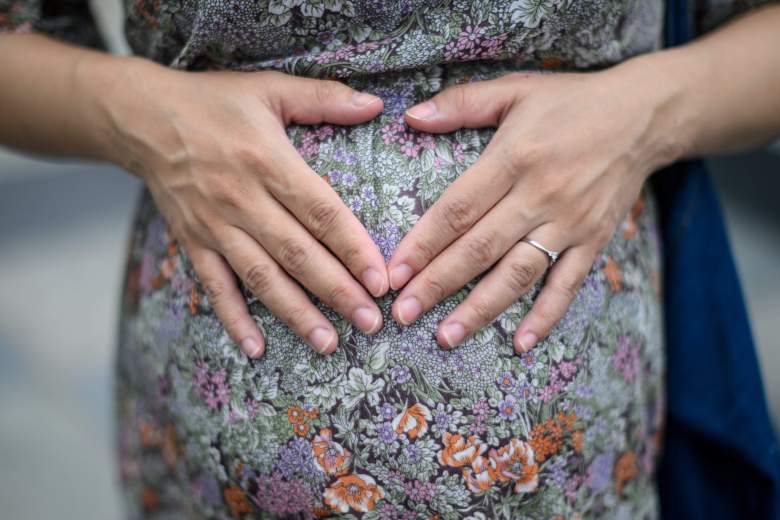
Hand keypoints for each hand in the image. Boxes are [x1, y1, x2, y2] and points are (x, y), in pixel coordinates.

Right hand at [105, 60, 389, 357]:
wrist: (141, 118)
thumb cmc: (213, 102)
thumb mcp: (270, 87)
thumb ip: (324, 97)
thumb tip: (375, 104)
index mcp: (268, 162)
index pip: (321, 213)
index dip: (353, 248)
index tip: (381, 280)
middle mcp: (242, 200)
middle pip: (298, 254)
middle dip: (338, 293)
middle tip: (371, 323)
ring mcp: (215, 226)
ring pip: (261, 278)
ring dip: (296, 314)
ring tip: (328, 344)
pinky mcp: (193, 241)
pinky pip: (214, 286)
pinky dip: (234, 318)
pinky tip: (255, 348)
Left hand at [387, 66, 677, 352]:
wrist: (643, 115)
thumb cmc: (570, 102)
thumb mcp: (514, 89)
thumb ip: (461, 103)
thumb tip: (410, 117)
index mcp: (514, 158)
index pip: (458, 210)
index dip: (423, 244)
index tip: (393, 273)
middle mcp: (539, 196)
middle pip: (480, 249)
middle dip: (437, 284)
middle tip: (403, 314)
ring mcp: (569, 223)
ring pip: (518, 274)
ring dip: (480, 309)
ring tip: (446, 337)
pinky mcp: (594, 241)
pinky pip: (567, 285)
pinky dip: (545, 316)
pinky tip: (520, 344)